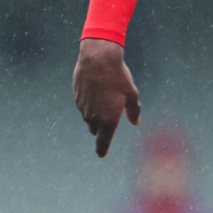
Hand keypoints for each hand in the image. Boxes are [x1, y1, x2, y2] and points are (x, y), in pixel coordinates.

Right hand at [73, 39, 140, 157]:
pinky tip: (96, 88)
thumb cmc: (118, 76)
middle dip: (102, 126)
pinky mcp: (76, 97)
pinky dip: (89, 102)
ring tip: (105, 95)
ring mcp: (83, 108)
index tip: (101, 154)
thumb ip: (133, 111)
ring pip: (88, 117)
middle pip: (96, 130)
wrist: (98, 59)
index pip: (103, 142)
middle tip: (110, 112)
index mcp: (108, 120)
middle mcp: (93, 117)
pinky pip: (83, 105)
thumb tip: (135, 122)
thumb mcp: (131, 93)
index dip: (102, 149)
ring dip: (95, 113)